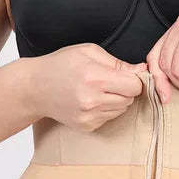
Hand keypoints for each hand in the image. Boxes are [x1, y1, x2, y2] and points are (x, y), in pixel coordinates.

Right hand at [30, 43, 146, 131]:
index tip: (127, 75)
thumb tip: (143, 70)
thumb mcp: (89, 52)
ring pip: (122, 109)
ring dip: (117, 99)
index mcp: (94, 78)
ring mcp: (88, 116)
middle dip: (126, 89)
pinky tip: (91, 100)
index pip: (134, 86)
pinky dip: (106, 109)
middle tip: (110, 81)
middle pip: (130, 99)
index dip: (134, 79)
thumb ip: (118, 63)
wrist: (35, 87)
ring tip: (98, 90)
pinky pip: (110, 118)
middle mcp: (91, 100)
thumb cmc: (61, 65)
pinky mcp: (86, 126)